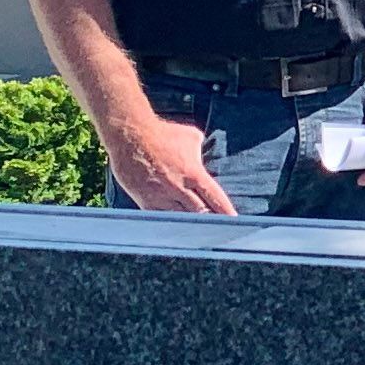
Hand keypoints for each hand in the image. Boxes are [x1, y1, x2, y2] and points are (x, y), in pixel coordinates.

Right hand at [109, 103, 238, 215]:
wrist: (129, 136)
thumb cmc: (162, 134)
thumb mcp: (191, 137)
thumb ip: (202, 152)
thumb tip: (209, 157)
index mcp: (193, 173)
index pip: (215, 198)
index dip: (226, 212)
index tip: (234, 221)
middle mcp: (178, 188)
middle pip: (201, 214)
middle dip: (211, 220)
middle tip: (220, 227)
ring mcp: (161, 197)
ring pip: (182, 219)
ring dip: (192, 224)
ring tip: (202, 229)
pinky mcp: (146, 203)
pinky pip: (163, 218)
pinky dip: (173, 222)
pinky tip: (180, 226)